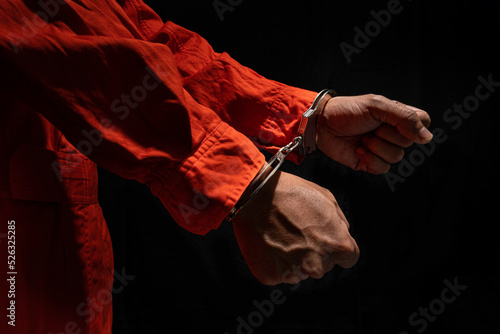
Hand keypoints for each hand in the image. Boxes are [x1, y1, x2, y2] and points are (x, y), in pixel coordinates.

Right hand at [232, 170, 358, 284]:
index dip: (336, 246)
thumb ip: (340, 223)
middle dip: (315, 252)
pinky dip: (275, 262)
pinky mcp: (271, 276)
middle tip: (297, 231)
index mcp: (338, 246)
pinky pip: (278, 273)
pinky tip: (269, 242)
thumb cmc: (292, 193)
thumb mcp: (328, 199)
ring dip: (294, 259)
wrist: (256, 195)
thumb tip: (341, 235)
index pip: (349, 258)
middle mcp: (318, 265)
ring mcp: (293, 273)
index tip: (324, 239)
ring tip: (281, 234)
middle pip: (323, 266)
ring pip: (300, 271)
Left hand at [317, 94, 431, 173]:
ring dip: (376, 147)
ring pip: (396, 158)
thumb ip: (404, 118)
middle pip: (408, 143)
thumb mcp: (377, 106)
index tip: (395, 122)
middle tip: (370, 127)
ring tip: (362, 138)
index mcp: (397, 116)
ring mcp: (381, 148)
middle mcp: (392, 133)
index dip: (414, 127)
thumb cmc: (347, 111)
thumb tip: (426, 137)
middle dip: (386, 135)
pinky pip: (382, 168)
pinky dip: (369, 159)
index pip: (423, 123)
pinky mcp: (369, 163)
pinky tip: (358, 149)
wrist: (323, 124)